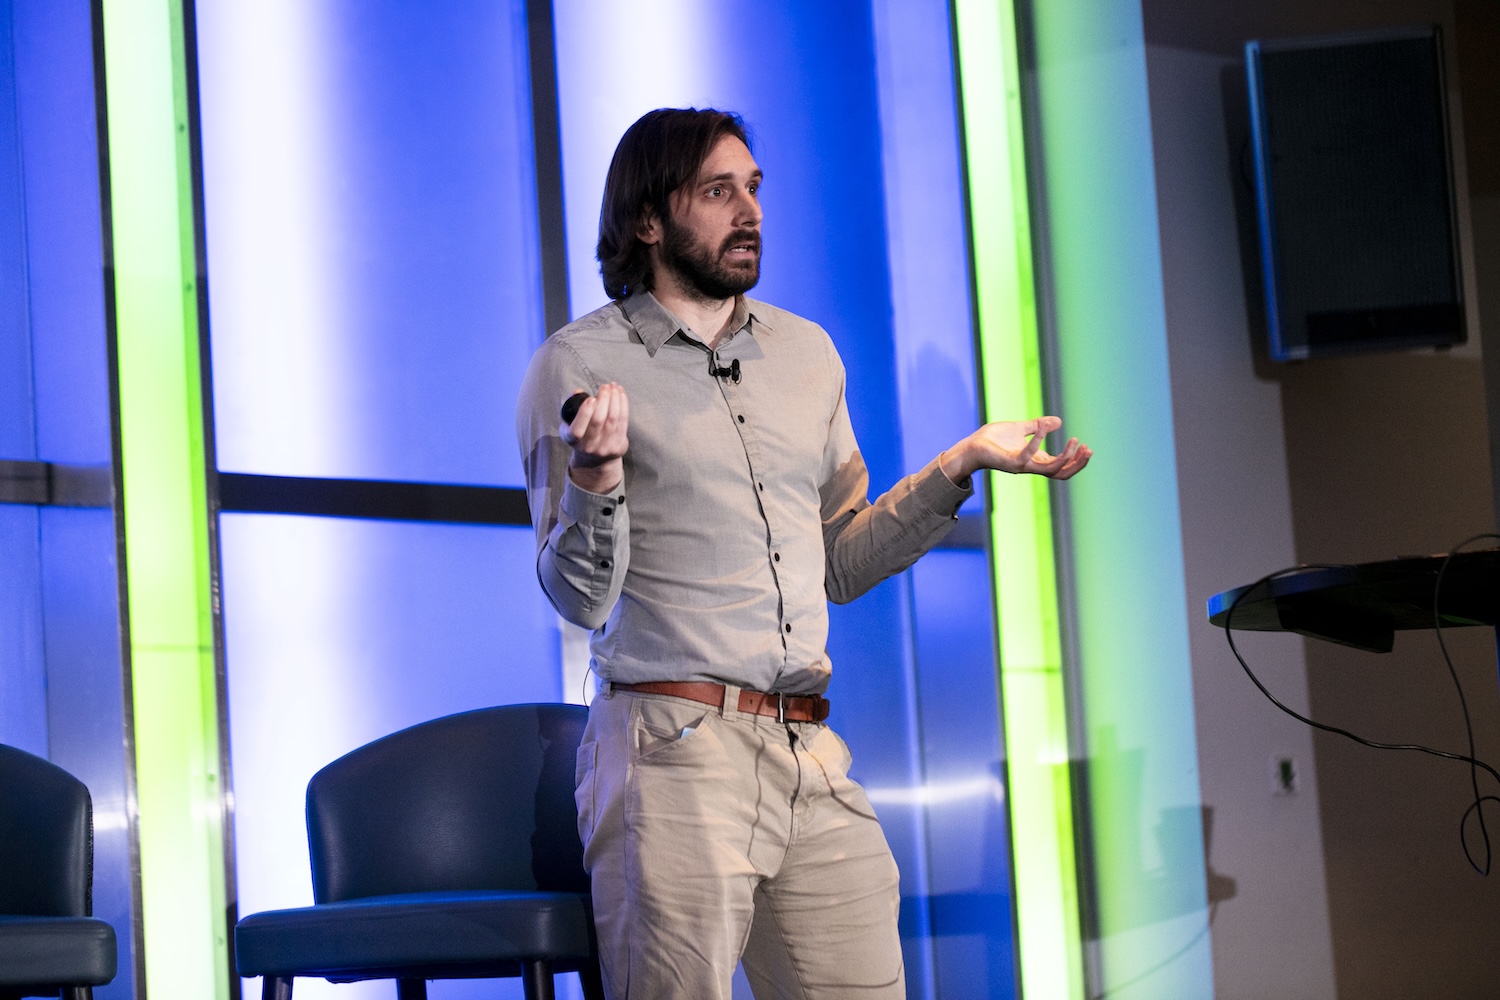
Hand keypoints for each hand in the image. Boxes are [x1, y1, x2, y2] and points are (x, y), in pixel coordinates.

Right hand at [562, 382, 628, 493]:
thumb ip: (572, 406)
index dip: (584, 414)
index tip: (591, 398)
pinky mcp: (618, 446)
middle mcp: (588, 446)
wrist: (594, 461)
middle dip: (604, 400)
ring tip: (614, 386)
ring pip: (613, 419)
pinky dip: (623, 405)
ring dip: (615, 399)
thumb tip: (577, 391)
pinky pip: (623, 422)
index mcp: (572, 440)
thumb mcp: (570, 424)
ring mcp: (605, 448)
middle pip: (599, 421)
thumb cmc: (581, 435)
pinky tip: (621, 394)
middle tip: (605, 387)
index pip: (577, 430)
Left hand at [941, 416, 1091, 482]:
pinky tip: (1044, 427)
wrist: (972, 446)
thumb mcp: (1020, 429)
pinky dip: (1039, 441)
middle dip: (1077, 463)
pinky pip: (1029, 454)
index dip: (1076, 459)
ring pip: (1051, 469)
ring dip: (1066, 457)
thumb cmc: (993, 440)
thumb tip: (1058, 421)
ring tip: (1074, 441)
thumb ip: (1038, 426)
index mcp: (1036, 459)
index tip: (1086, 446)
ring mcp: (1022, 466)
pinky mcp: (1011, 462)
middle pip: (1061, 473)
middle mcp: (1031, 466)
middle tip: (1088, 449)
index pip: (1062, 466)